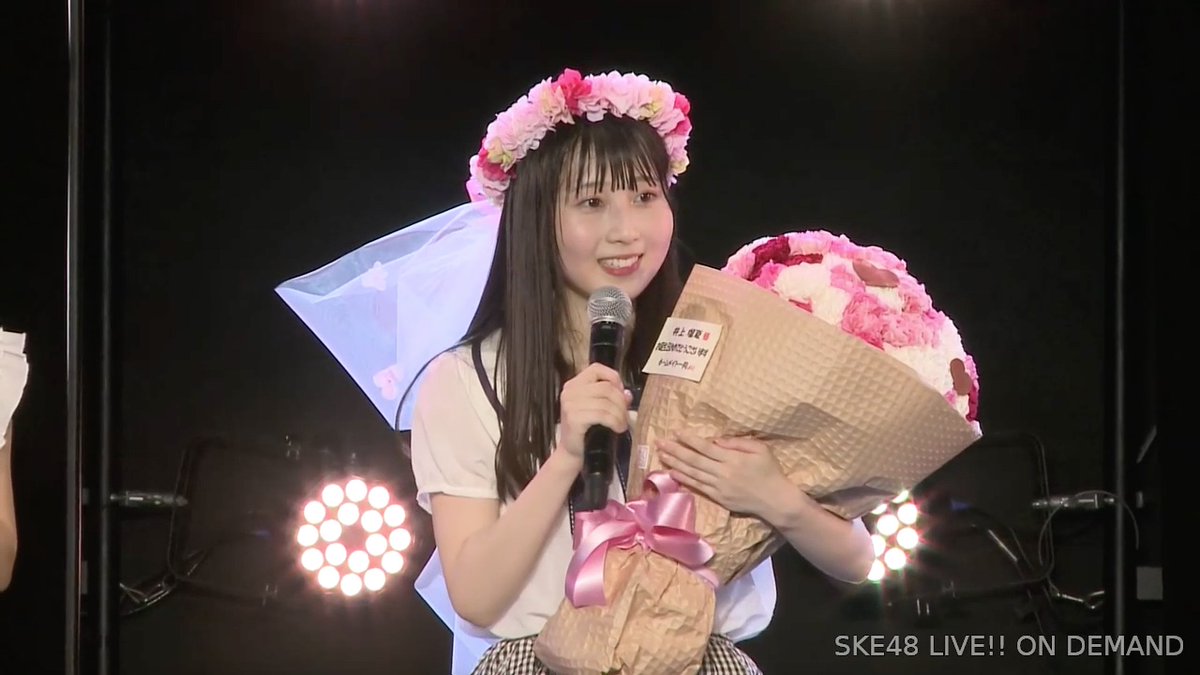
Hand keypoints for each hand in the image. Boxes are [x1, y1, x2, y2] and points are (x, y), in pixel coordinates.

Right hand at [556, 363, 631, 463]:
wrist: (572, 452)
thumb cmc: (586, 430)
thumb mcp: (598, 408)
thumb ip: (611, 397)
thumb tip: (627, 394)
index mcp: (574, 384)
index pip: (596, 369)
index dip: (614, 378)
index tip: (622, 393)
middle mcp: (569, 391)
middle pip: (605, 386)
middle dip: (621, 401)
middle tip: (625, 414)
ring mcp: (570, 404)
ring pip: (606, 401)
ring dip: (620, 414)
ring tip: (623, 424)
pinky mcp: (574, 418)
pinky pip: (602, 414)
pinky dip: (615, 421)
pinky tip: (618, 428)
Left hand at [657, 432, 791, 518]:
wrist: (776, 500)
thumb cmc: (770, 471)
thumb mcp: (760, 449)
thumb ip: (737, 443)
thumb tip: (715, 441)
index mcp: (733, 459)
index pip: (706, 448)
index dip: (689, 440)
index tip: (676, 432)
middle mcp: (723, 473)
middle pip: (694, 460)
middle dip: (675, 450)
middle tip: (660, 441)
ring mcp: (719, 487)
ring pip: (693, 473)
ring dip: (675, 463)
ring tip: (661, 454)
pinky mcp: (718, 498)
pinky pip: (697, 487)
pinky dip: (684, 479)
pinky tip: (673, 472)